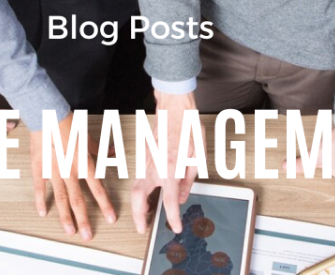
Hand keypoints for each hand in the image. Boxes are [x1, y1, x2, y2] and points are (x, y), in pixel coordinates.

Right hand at [30, 114, 115, 240]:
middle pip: (78, 199)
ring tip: (69, 230)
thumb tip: (114, 153)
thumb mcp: (88, 137)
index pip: (97, 188)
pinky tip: (43, 213)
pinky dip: (41, 200)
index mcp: (84, 163)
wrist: (47, 114)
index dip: (105, 204)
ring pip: (60, 198)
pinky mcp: (39, 168)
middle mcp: (69, 170)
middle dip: (84, 219)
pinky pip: (40, 187)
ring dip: (65, 216)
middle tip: (87, 236)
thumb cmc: (68, 123)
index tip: (110, 218)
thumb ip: (100, 150)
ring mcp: (53, 171)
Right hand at [130, 90, 200, 233]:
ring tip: (146, 213)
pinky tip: (150, 191)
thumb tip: (183, 196)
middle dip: (138, 216)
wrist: (174, 107)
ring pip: (135, 187)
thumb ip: (189, 180)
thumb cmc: (188, 128)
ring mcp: (146, 160)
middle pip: (138, 198)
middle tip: (142, 228)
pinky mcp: (143, 155)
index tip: (176, 227)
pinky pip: (139, 176)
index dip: (172, 218)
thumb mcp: (198, 157)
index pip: (170, 201)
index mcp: (170, 169)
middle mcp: (154, 167)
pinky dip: (141, 189)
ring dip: (139, 203)